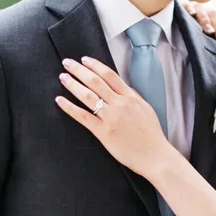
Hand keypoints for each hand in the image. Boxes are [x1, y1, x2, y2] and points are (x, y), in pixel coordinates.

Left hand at [56, 57, 170, 177]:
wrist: (155, 155)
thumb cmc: (151, 135)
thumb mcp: (146, 109)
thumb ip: (132, 97)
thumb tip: (120, 87)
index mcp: (131, 97)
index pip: (110, 75)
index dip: (95, 65)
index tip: (84, 59)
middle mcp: (120, 104)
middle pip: (95, 81)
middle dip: (79, 70)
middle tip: (67, 63)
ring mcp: (111, 118)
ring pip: (88, 96)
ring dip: (73, 84)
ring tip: (63, 77)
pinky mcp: (103, 132)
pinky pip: (83, 116)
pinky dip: (70, 107)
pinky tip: (60, 100)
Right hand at [179, 0, 215, 43]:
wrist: (191, 30)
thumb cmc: (212, 31)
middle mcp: (207, 2)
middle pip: (214, 13)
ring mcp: (194, 3)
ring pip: (201, 9)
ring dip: (205, 20)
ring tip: (209, 31)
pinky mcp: (182, 4)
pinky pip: (184, 3)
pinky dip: (188, 7)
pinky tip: (191, 13)